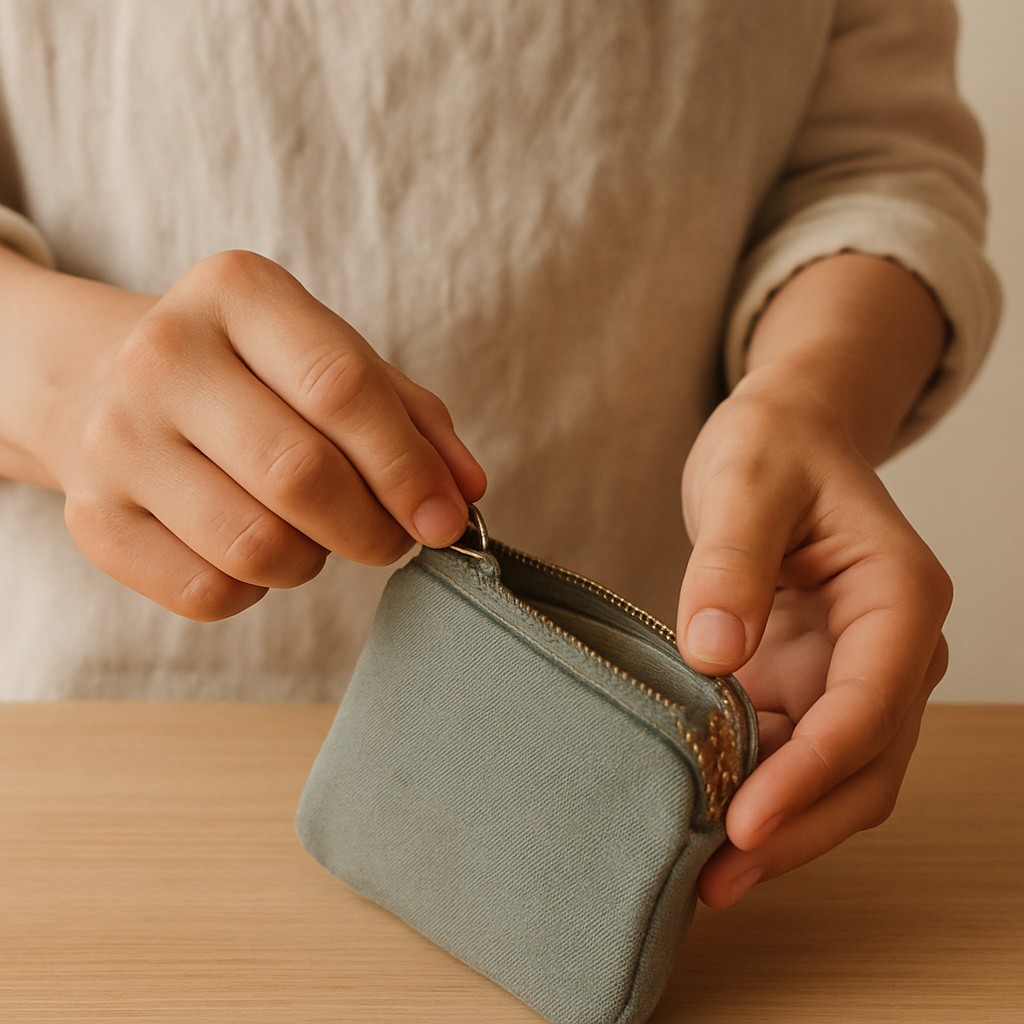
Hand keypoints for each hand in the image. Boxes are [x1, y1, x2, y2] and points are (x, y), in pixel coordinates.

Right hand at [1, 248, 484, 618]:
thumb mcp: (333, 360)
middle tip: (391, 539)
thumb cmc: (250, 375)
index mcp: (237, 293)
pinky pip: (207, 592)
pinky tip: (253, 551)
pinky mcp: (93, 518)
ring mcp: (116, 439)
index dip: (407, 469)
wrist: (102, 380)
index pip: (341, 388)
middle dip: (372, 529)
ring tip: (313, 535)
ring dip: (312, 560)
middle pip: (300, 474)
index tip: (445, 519)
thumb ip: (412, 418)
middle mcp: (164, 356)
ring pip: (256, 546)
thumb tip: (464, 493)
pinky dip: (254, 589)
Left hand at [676, 380, 949, 906]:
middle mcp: (892, 646)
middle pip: (862, 765)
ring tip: (703, 874)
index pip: (867, 708)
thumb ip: (731, 563)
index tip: (744, 825)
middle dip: (795, 827)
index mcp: (899, 597)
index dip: (808, 775)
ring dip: (777, 825)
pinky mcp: (813, 678)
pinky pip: (795, 751)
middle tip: (715, 883)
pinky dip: (756, 788)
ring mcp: (855, 669)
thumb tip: (714, 659)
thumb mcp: (746, 483)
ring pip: (833, 774)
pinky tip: (703, 813)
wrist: (785, 435)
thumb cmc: (776, 445)